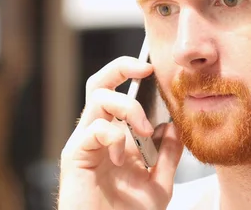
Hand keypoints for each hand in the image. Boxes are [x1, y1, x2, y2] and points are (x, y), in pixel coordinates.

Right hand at [58, 56, 183, 209]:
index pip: (117, 91)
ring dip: (128, 108)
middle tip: (144, 69)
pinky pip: (93, 129)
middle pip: (99, 83)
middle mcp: (97, 133)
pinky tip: (122, 159)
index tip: (153, 69)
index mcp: (115, 136)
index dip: (131, 73)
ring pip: (98, 97)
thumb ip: (168, 156)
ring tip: (145, 132)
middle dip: (121, 67)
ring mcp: (85, 143)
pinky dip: (114, 137)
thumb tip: (175, 126)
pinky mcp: (75, 156)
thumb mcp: (158, 184)